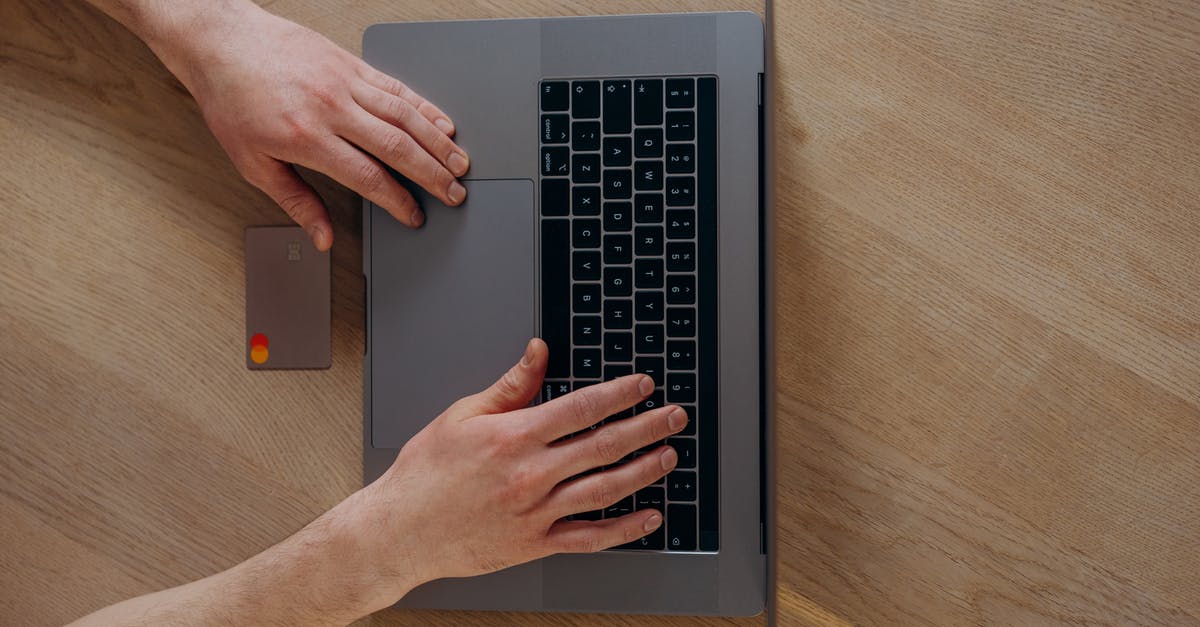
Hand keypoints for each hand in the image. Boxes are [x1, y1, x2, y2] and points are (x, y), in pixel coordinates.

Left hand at [148, 1, 468, 249]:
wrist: (220, 43)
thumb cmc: (231, 100)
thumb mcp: (252, 162)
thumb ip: (295, 201)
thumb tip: (322, 236)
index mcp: (307, 138)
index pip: (369, 177)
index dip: (398, 201)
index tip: (414, 216)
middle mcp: (331, 107)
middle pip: (398, 147)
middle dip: (433, 175)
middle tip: (456, 194)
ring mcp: (344, 82)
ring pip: (405, 116)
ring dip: (438, 143)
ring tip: (460, 164)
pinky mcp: (349, 63)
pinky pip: (395, 87)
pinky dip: (424, 107)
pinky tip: (441, 123)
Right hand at [350, 338, 687, 604]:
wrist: (401, 530)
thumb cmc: (427, 473)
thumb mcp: (463, 415)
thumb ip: (511, 385)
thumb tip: (538, 352)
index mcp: (515, 437)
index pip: (582, 408)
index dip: (620, 394)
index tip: (644, 386)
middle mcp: (531, 474)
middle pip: (604, 445)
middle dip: (646, 427)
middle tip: (674, 416)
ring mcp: (537, 512)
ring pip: (605, 490)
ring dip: (644, 471)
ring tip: (668, 455)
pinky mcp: (536, 544)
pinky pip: (591, 537)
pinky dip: (625, 529)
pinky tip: (649, 516)